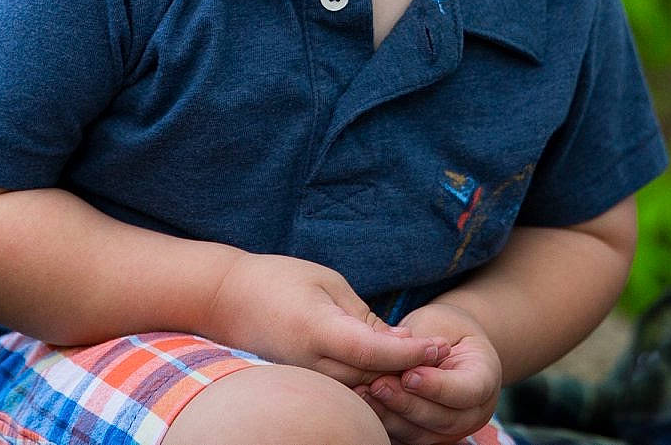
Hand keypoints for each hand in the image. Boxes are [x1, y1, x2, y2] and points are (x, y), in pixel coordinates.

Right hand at [202, 252, 446, 387]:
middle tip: (445, 354)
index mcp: (317, 330)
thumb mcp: (327, 282)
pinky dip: (370, 382)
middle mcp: (310, 362)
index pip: (374, 351)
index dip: (411, 352)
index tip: (440, 345)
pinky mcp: (303, 383)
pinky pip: (345, 390)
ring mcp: (304, 378)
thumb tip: (398, 341)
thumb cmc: (278, 279)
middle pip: (373, 376)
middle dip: (411, 368)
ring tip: (426, 363)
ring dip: (393, 379)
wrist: (226, 299)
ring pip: (361, 389)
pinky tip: (390, 370)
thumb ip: (362, 316)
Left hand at [362, 302, 501, 443]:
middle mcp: (475, 411)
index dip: (437, 386)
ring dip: (391, 416)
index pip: (467, 391)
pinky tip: (364, 405)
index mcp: (486, 378)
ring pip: (422, 434)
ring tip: (364, 394)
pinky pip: (406, 437)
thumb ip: (423, 343)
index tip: (408, 375)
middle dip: (408, 403)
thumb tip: (397, 355)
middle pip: (444, 419)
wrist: (447, 344)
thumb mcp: (439, 323)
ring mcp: (453, 429)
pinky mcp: (429, 435)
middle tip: (378, 385)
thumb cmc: (444, 328)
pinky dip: (385, 423)